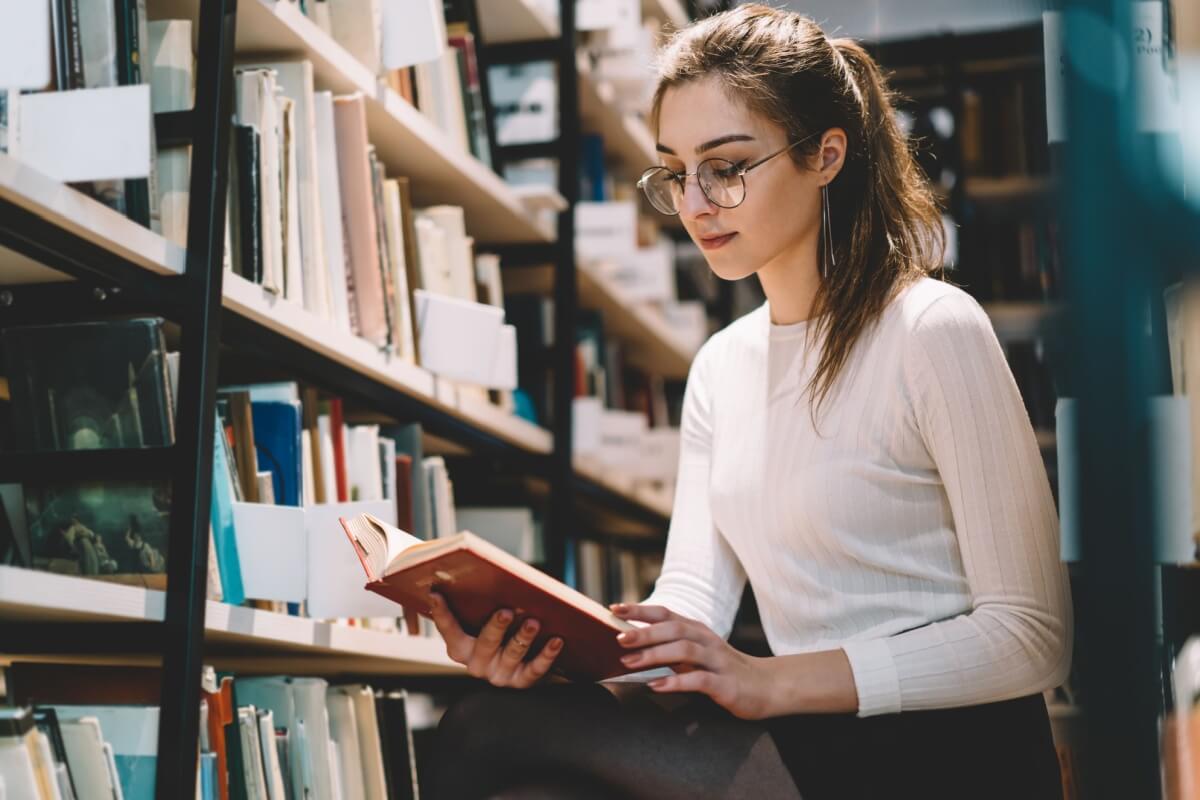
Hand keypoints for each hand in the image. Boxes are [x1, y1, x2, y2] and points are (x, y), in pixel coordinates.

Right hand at [428, 592, 564, 687]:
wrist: (517, 666)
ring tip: (534, 622)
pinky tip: (556, 640)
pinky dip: (547, 655)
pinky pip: (535, 670)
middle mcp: (477, 664)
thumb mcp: (480, 620)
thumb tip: (485, 576)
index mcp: (460, 648)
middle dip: (495, 627)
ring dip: (523, 637)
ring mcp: (499, 675)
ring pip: (512, 655)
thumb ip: (478, 604)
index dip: (441, 613)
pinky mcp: (521, 682)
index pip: (448, 630)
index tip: (436, 594)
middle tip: (506, 611)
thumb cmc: (496, 632)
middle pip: (485, 644)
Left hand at [612, 602, 773, 719]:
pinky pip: (699, 680)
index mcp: (697, 630)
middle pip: (673, 628)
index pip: (666, 614)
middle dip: (644, 632)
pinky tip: (656, 686)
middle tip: (619, 638)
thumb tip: (634, 646)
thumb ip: (671, 647)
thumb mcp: (697, 654)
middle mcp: (707, 640)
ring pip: (685, 650)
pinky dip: (676, 682)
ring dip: (655, 655)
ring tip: (630, 662)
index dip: (640, 610)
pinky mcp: (725, 684)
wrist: (767, 687)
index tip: (614, 609)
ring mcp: (717, 661)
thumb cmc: (723, 670)